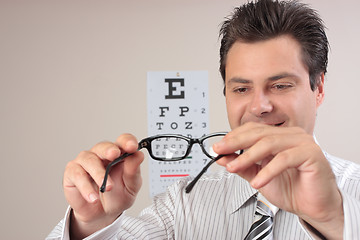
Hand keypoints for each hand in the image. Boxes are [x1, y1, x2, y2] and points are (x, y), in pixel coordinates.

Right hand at [63, 134, 143, 238]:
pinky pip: (77, 175)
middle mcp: (101, 154)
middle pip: (103, 146)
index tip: (132, 146)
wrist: (102, 214)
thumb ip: (133, 172)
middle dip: (109, 149)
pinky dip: (86, 187)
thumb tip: (139, 156)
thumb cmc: (117, 196)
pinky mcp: (72, 172)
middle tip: (114, 154)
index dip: (127, 141)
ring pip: (90, 160)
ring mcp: (85, 162)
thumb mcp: (130, 187)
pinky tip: (94, 198)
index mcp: (119, 154)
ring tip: (108, 188)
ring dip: (99, 174)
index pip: (123, 141)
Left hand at [214, 122, 342, 238]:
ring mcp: (302, 141)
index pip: (252, 130)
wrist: (313, 207)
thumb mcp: (258, 175)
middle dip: (235, 143)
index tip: (217, 148)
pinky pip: (283, 159)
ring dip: (247, 157)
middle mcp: (291, 135)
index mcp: (279, 136)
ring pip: (268, 143)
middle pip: (258, 133)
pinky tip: (257, 182)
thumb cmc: (291, 189)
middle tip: (220, 152)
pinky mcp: (311, 153)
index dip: (233, 137)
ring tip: (233, 168)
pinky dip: (267, 171)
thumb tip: (223, 157)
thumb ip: (242, 165)